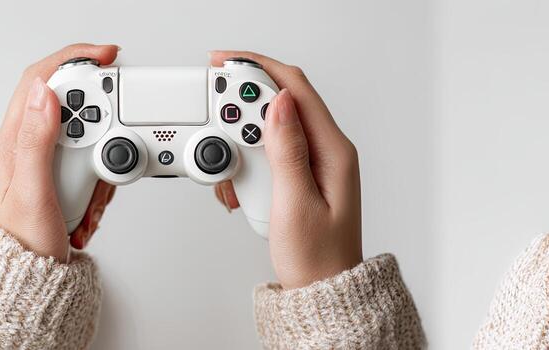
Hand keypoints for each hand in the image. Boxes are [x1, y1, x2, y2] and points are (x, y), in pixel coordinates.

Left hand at [0, 44, 119, 260]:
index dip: (72, 61)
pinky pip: (96, 162)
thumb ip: (37, 140)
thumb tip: (42, 93)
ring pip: (90, 137)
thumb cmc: (26, 245)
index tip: (105, 58)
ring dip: (103, 165)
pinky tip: (91, 209)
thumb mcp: (33, 193)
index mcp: (11, 143)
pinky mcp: (66, 176)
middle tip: (107, 147)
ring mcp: (48, 162)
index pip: (38, 82)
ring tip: (91, 199)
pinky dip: (104, 182)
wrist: (34, 283)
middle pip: (71, 107)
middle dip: (98, 127)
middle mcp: (27, 147)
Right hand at [209, 51, 362, 288]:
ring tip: (226, 170)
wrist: (322, 294)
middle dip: (241, 109)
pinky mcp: (300, 177)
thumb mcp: (296, 203)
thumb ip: (286, 149)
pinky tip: (234, 187)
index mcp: (334, 151)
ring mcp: (314, 163)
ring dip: (239, 144)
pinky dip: (244, 164)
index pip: (296, 89)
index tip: (225, 62)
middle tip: (214, 121)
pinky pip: (268, 155)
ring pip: (268, 130)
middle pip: (280, 104)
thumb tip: (279, 102)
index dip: (259, 68)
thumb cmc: (317, 259)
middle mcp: (328, 151)